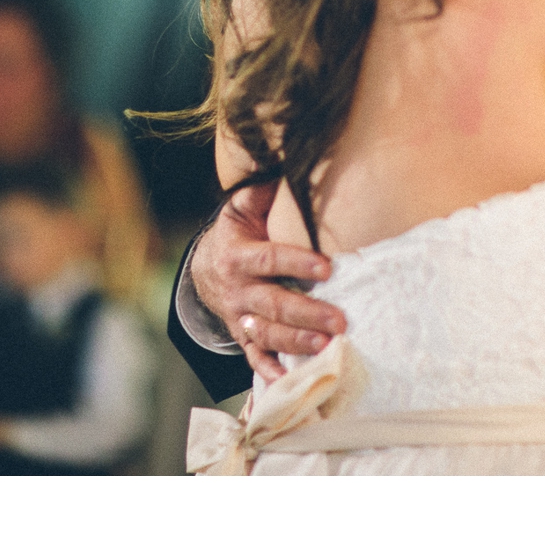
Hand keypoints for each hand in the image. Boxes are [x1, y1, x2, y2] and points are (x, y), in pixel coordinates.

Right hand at [190, 180, 347, 384]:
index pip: (269, 258)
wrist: (205, 266)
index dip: (296, 262)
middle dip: (305, 314)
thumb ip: (266, 190)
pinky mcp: (242, 335)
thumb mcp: (244, 204)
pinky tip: (289, 378)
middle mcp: (236, 289)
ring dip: (295, 343)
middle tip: (339, 320)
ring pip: (266, 333)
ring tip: (325, 346)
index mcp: (237, 253)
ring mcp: (238, 315)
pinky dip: (268, 370)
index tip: (327, 267)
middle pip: (271, 304)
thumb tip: (290, 165)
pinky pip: (253, 356)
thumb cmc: (238, 229)